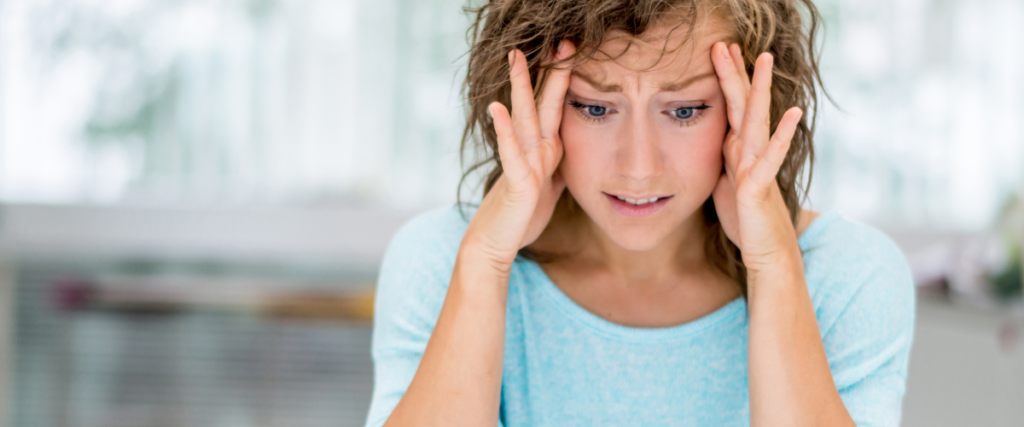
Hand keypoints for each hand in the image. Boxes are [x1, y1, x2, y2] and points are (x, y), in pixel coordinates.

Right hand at [463, 41, 575, 271]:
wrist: (497, 243)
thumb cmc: (522, 216)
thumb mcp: (550, 187)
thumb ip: (558, 166)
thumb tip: (569, 152)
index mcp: (545, 149)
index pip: (556, 107)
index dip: (565, 80)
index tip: (574, 51)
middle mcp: (532, 149)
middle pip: (541, 103)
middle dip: (550, 72)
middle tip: (560, 40)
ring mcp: (522, 162)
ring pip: (523, 118)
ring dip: (521, 88)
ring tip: (516, 58)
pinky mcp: (516, 181)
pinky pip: (511, 152)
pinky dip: (505, 130)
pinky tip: (497, 107)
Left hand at [710, 42, 803, 267]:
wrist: (767, 252)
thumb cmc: (747, 219)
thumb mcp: (727, 182)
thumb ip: (725, 159)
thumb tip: (720, 140)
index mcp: (739, 150)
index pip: (732, 106)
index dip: (725, 79)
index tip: (717, 50)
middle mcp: (751, 152)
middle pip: (743, 105)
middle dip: (736, 73)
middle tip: (729, 42)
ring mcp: (758, 165)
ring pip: (758, 121)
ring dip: (761, 90)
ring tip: (765, 60)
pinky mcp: (760, 185)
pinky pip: (771, 157)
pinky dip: (781, 135)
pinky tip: (792, 112)